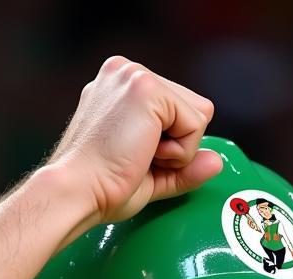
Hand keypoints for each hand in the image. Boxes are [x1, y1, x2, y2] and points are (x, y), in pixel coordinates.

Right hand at [48, 56, 221, 227]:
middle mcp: (126, 72)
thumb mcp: (151, 175)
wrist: (77, 192)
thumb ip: (184, 166)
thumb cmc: (101, 188)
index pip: (177, 110)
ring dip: (178, 149)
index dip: (170, 145)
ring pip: (198, 115)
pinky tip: (145, 154)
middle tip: (138, 159)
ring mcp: (135, 76)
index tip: (136, 159)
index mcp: (120, 86)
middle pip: (194, 108)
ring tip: (139, 156)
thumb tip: (215, 162)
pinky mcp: (147, 88)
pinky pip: (196, 124)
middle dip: (178, 145)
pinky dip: (180, 151)